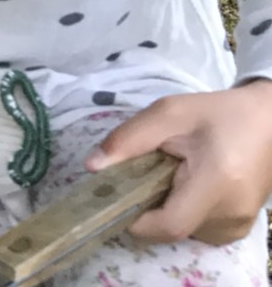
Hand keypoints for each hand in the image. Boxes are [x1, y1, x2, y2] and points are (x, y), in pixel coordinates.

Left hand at [85, 78, 271, 244]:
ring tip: (170, 173)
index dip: (135, 219)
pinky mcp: (237, 229)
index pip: (169, 225)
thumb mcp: (169, 113)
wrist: (268, 122)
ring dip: (163, 207)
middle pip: (170, 229)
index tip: (115, 195)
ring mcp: (237, 227)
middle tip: (144, 172)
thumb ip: (128, 139)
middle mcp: (231, 215)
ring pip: (180, 232)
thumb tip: (92, 167)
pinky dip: (180, 211)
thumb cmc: (218, 114)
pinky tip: (184, 185)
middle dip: (146, 206)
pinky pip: (195, 230)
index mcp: (217, 183)